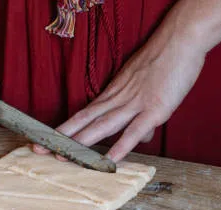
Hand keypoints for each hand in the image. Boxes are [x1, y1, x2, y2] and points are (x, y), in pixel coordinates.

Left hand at [33, 15, 205, 161]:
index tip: (47, 137)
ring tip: (63, 156)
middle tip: (38, 149)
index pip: (85, 113)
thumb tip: (142, 137)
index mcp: (116, 92)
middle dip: (62, 137)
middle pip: (86, 120)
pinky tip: (110, 160)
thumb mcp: (148, 86)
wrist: (181, 39)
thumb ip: (142, 113)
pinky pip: (135, 131)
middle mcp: (120, 98)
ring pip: (103, 125)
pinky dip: (122, 146)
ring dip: (82, 142)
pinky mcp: (155, 109)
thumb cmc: (166, 59)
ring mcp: (136, 104)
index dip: (66, 127)